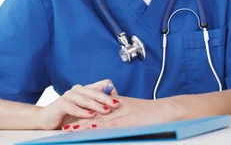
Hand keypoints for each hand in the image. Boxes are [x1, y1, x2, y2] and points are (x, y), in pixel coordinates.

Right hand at [37, 79, 120, 129]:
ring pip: (86, 99)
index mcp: (86, 88)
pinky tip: (90, 115)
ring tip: (106, 110)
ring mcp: (69, 95)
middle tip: (116, 105)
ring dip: (97, 105)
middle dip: (107, 99)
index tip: (117, 100)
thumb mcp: (86, 109)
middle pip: (96, 91)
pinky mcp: (61, 104)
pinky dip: (83, 112)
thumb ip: (98, 105)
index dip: (111, 91)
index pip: (103, 84)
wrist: (48, 118)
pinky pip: (74, 107)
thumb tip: (115, 105)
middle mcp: (78, 89)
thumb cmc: (69, 114)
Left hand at [64, 96, 183, 130]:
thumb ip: (119, 103)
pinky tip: (91, 128)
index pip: (96, 108)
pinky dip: (100, 127)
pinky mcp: (128, 121)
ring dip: (84, 125)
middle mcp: (117, 108)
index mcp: (117, 104)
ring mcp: (122, 115)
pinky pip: (111, 125)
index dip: (82, 113)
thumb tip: (109, 101)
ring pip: (99, 120)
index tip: (69, 117)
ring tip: (71, 129)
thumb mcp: (132, 104)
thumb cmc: (151, 110)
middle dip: (78, 120)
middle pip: (94, 114)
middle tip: (64, 125)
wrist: (166, 110)